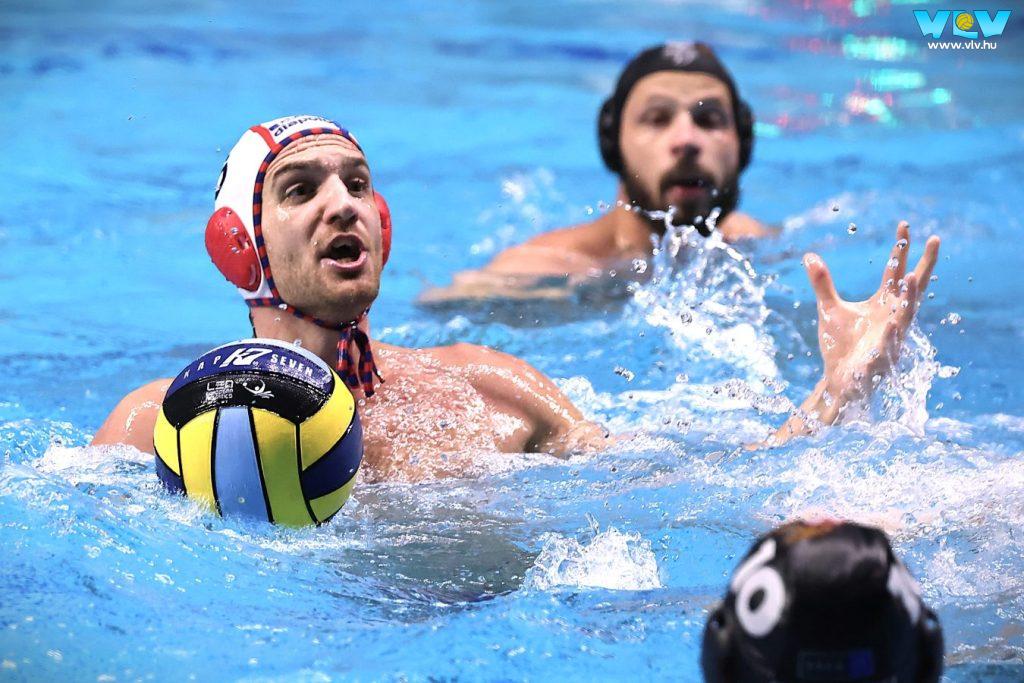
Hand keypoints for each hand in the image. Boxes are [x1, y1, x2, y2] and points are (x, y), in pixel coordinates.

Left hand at [806, 221, 939, 405]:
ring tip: (913, 276)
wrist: (838, 380)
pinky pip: (890, 345)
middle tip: (935, 239)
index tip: (905, 224)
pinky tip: (893, 322)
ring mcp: (892, 336)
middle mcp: (893, 316)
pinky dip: (892, 334)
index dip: (901, 248)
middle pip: (913, 286)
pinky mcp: (882, 358)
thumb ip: (823, 283)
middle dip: (925, 263)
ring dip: (910, 296)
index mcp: (884, 302)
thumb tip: (809, 256)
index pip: (896, 269)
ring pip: (906, 314)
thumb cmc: (841, 345)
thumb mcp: (829, 308)